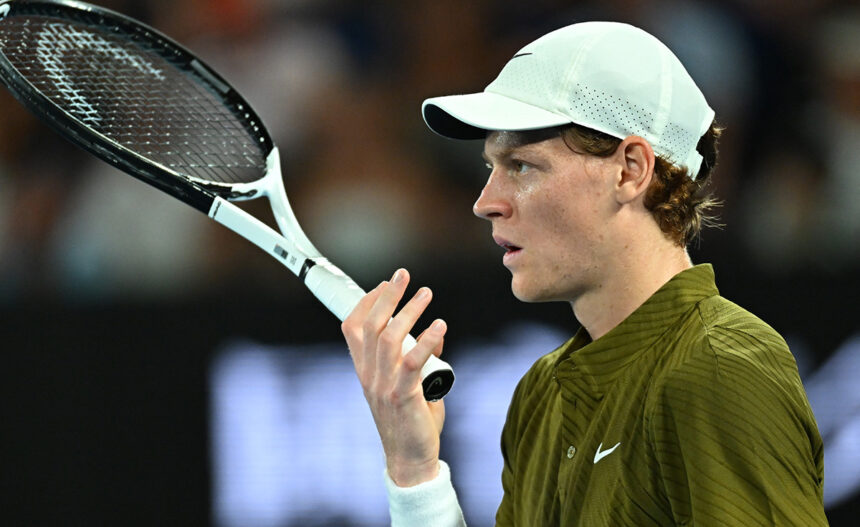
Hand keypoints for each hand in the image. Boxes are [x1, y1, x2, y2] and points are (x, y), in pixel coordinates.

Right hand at [342, 268, 447, 486]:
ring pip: (389, 338)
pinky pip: (411, 362)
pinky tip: (440, 325)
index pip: (353, 328)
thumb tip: (435, 330)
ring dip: (408, 311)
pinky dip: (425, 340)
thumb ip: (422, 357)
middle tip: (403, 275)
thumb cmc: (412, 421)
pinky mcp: (403, 396)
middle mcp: (369, 375)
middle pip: (371, 326)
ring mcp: (383, 386)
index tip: (383, 283)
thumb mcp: (412, 383)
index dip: (366, 301)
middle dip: (387, 295)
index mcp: (365, 370)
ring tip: (426, 293)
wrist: (410, 459)